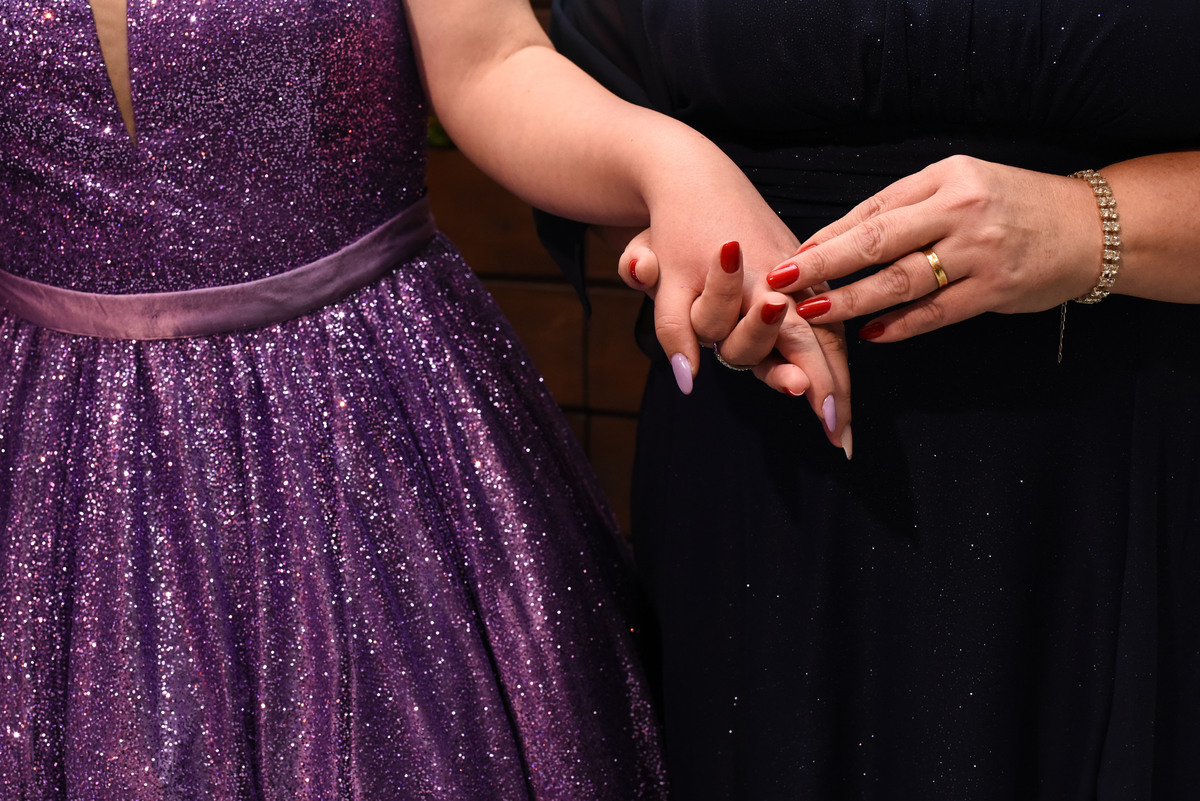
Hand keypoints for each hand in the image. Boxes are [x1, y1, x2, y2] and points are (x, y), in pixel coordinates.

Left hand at [617, 229, 852, 456]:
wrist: (691, 177)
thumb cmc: (677, 229)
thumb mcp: (668, 281)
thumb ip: (677, 330)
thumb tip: (689, 380)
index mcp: (764, 286)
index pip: (803, 346)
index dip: (817, 386)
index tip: (829, 424)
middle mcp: (789, 285)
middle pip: (822, 346)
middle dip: (833, 394)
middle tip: (843, 440)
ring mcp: (795, 278)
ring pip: (823, 335)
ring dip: (832, 378)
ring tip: (839, 423)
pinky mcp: (793, 273)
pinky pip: (817, 319)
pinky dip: (825, 351)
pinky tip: (832, 381)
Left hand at [765, 155, 1102, 340]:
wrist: (1089, 228)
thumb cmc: (1010, 206)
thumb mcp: (960, 186)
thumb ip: (907, 208)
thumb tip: (835, 239)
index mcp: (945, 178)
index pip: (873, 209)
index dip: (827, 237)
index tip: (789, 257)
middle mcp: (961, 210)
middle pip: (878, 241)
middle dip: (824, 265)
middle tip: (781, 282)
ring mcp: (981, 251)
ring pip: (902, 281)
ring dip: (853, 300)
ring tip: (815, 312)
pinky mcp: (997, 289)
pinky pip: (938, 312)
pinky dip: (901, 325)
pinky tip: (871, 334)